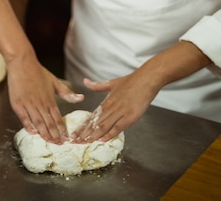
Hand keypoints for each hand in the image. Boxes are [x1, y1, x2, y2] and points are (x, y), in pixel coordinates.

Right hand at [7, 54, 84, 143]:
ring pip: (38, 122)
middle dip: (55, 135)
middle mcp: (40, 103)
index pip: (58, 118)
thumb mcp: (54, 81)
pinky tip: (33, 132)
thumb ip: (67, 93)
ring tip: (49, 141)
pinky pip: (24, 118)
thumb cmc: (38, 72)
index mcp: (50, 99)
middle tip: (59, 144)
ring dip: (44, 133)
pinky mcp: (18, 104)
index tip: (66, 138)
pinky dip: (28, 126)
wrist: (22, 63)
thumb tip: (81, 98)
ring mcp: (28, 104)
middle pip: (49, 122)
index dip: (62, 129)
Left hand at [71, 41, 210, 142]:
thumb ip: (98, 86)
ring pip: (104, 125)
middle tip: (75, 142)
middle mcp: (111, 107)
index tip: (74, 134)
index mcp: (107, 101)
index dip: (83, 126)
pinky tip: (103, 139)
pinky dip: (110, 133)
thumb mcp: (112, 83)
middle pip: (95, 123)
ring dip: (93, 135)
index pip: (92, 116)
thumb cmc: (131, 81)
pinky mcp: (130, 116)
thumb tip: (85, 82)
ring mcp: (121, 111)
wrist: (146, 78)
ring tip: (84, 143)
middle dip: (85, 134)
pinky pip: (118, 126)